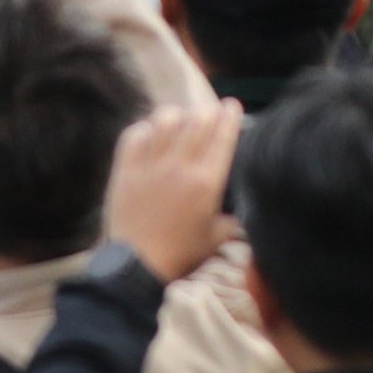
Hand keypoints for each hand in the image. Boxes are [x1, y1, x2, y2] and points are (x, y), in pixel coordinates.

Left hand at [106, 99, 247, 279]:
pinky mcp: (126, 170)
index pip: (223, 135)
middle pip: (197, 119)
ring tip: (179, 120)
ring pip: (165, 120)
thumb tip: (246, 205)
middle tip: (209, 114)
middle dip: (207, 111)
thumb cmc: (181, 254)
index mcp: (207, 182)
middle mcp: (180, 166)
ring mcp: (150, 166)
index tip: (232, 106)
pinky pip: (134, 135)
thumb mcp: (218, 238)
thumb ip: (234, 218)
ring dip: (177, 115)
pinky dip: (145, 129)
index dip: (230, 115)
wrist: (137, 266)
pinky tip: (150, 134)